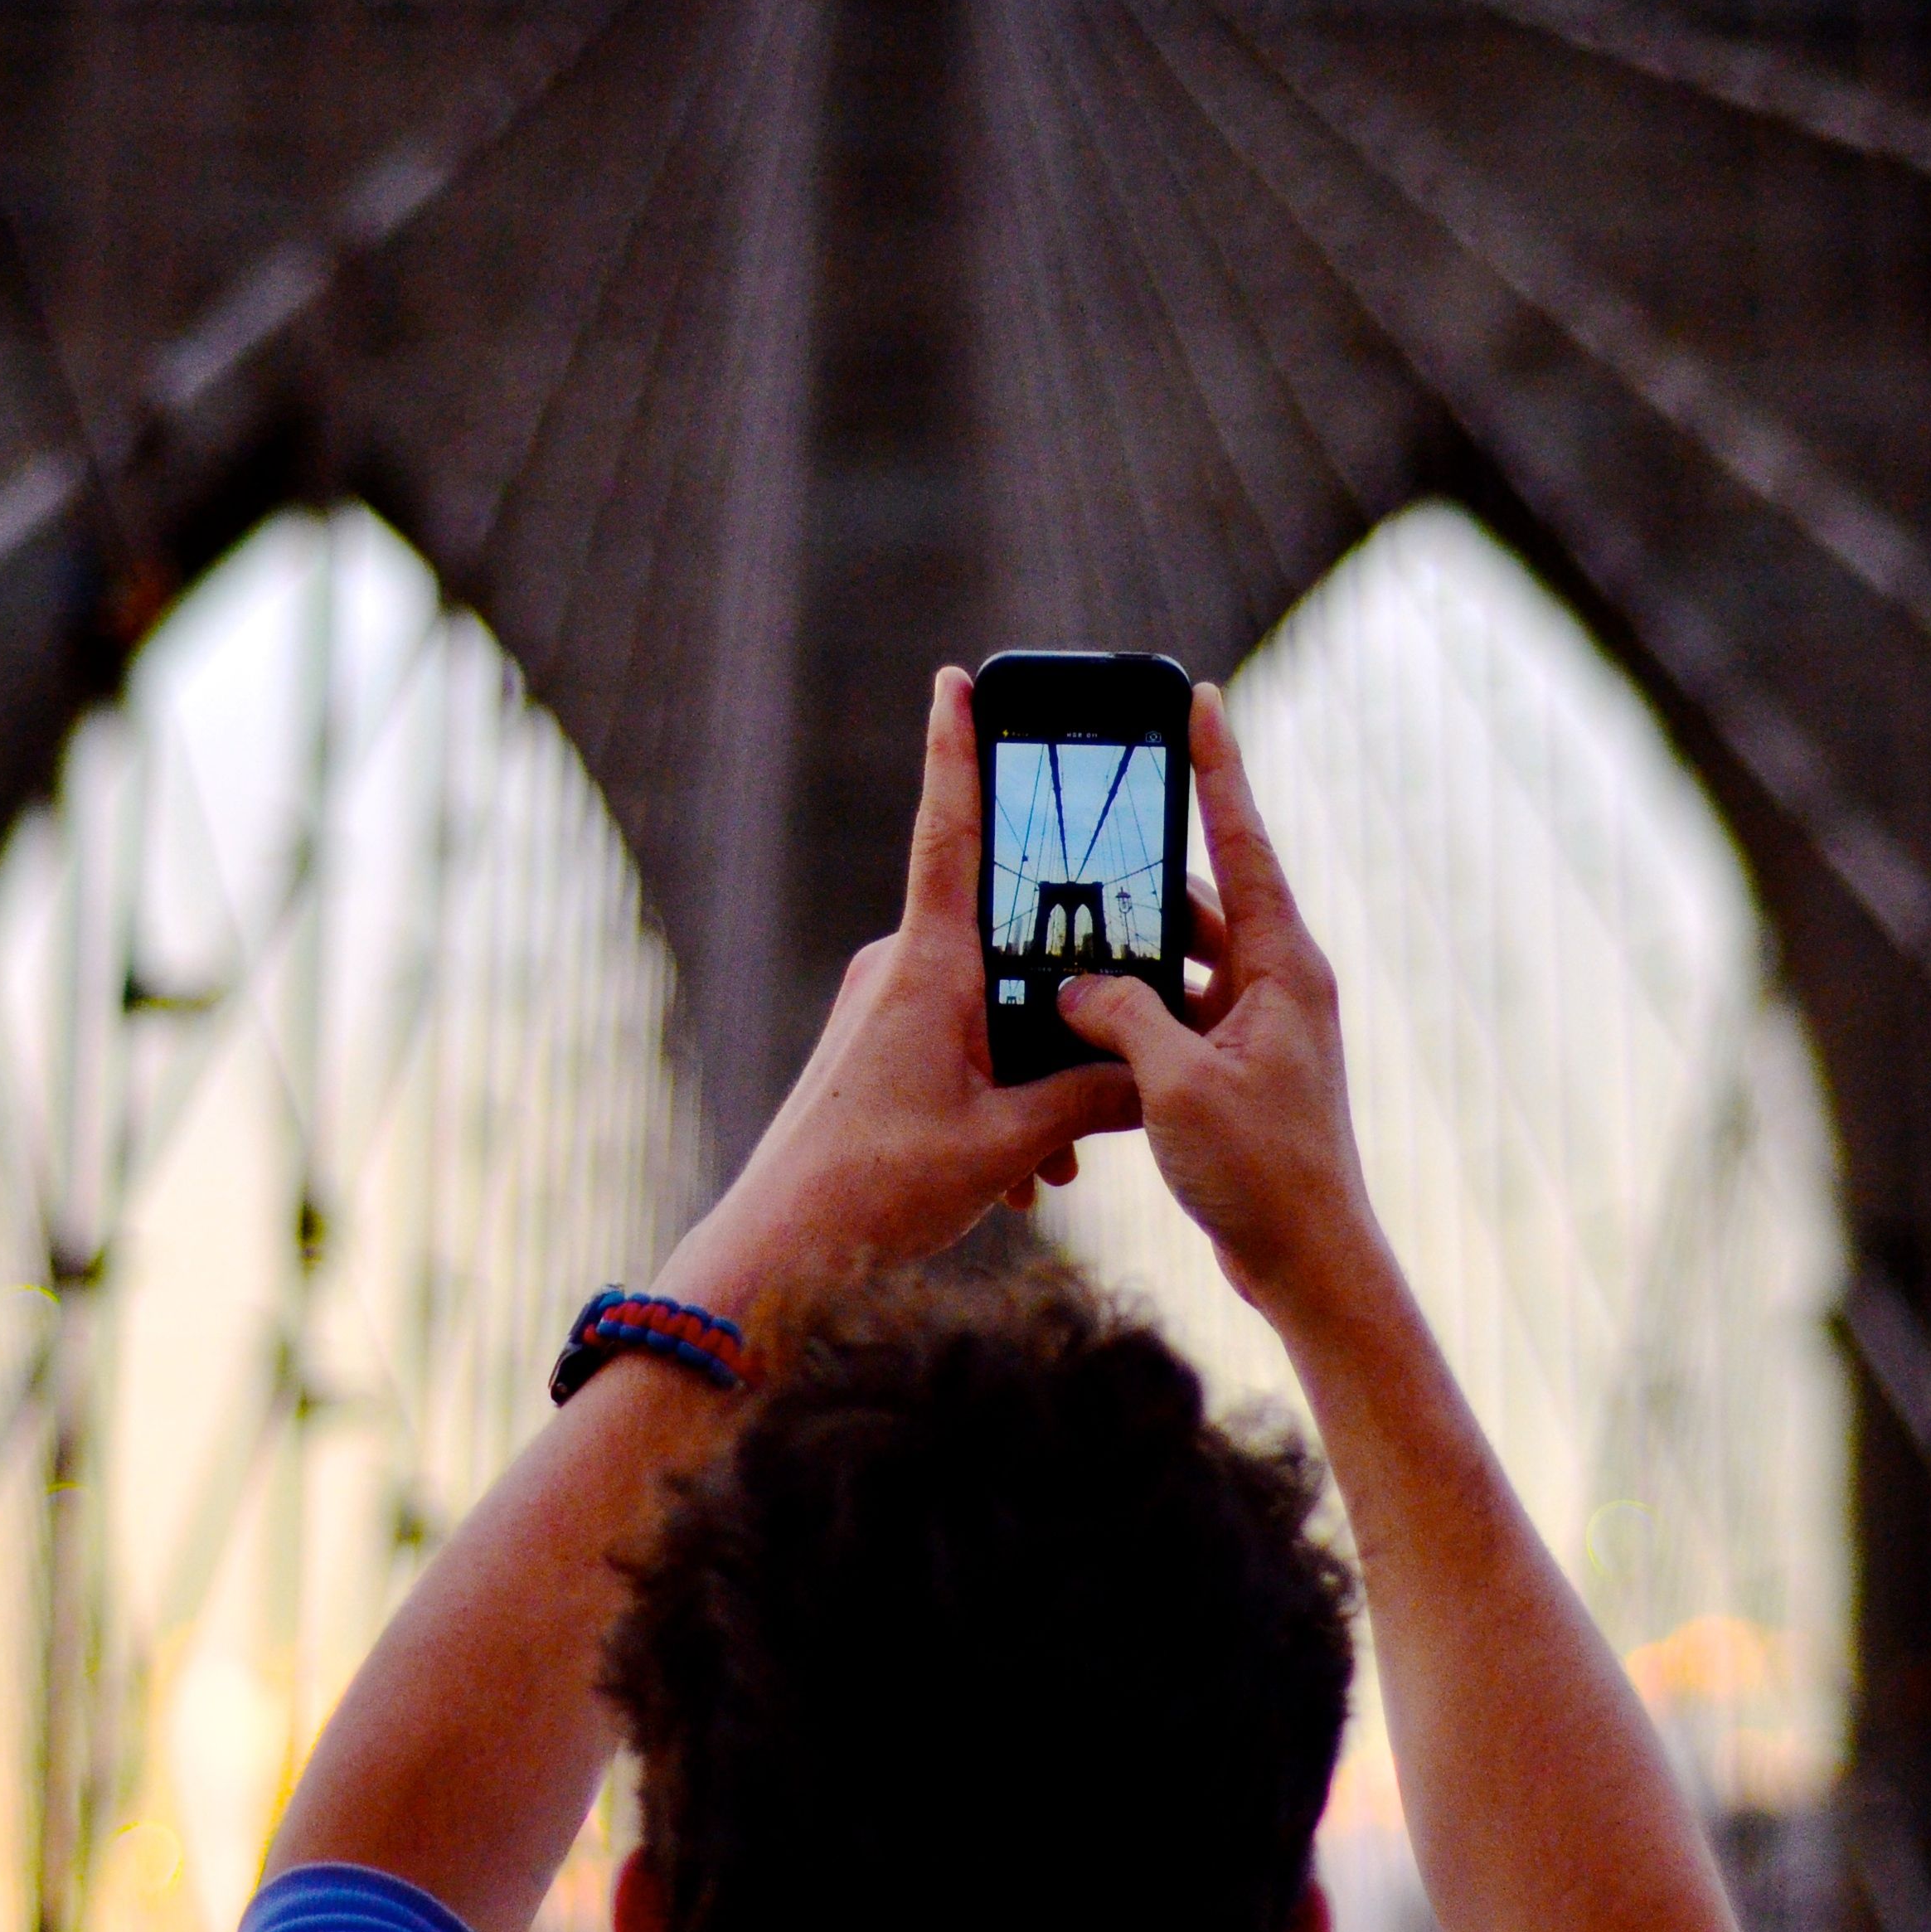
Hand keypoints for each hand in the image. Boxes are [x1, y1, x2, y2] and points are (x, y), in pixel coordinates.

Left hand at [670, 669, 1141, 1307]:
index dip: (958, 752)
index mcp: (928, 967)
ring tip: (1061, 1158)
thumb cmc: (878, 1190)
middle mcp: (899, 970)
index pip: (949, 830)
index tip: (956, 678)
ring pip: (989, 1006)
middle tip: (1122, 1001)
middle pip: (1004, 935)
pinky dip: (1000, 1095)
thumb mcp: (1005, 1144)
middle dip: (1065, 980)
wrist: (777, 1253)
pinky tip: (1028, 1174)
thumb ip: (1087, 1098)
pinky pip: (959, 1044)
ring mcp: (881, 1010)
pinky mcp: (873, 1052)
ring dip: (1035, 1069)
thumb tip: (1153, 1075)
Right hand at [1055, 685, 1384, 1319]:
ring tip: (1059, 928)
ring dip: (1125, 952)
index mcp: (1283, 968)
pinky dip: (1128, 1011)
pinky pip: (1173, 1013)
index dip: (1217, 767)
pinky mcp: (1235, 1070)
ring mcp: (1258, 1028)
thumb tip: (1073, 984)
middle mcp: (1278, 985)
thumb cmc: (1261, 1173)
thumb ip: (1121, 1017)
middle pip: (1203, 898)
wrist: (1308, 1262)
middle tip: (1087, 825)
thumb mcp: (1175, 1085)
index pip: (1245, 842)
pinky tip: (1073, 1020)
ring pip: (1180, 962)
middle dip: (1142, 870)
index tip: (1199, 698)